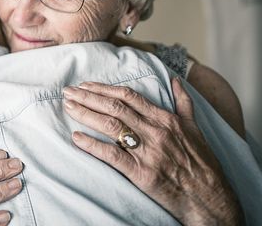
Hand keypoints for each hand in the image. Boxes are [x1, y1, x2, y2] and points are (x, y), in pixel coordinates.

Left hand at [62, 77, 242, 224]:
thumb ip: (183, 102)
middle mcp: (155, 131)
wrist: (210, 197)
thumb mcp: (195, 127)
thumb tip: (174, 80)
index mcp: (165, 119)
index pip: (128, 96)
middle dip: (88, 97)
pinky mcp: (142, 173)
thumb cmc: (202, 163)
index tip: (85, 85)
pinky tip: (77, 138)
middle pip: (115, 107)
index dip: (104, 88)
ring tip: (68, 107)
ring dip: (86, 114)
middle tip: (68, 92)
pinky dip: (93, 145)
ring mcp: (148, 152)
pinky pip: (112, 155)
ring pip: (111, 126)